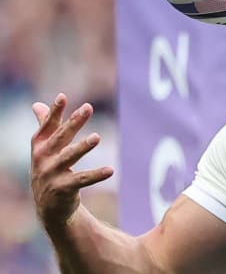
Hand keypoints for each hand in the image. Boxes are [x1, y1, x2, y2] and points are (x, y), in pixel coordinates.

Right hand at [30, 93, 113, 229]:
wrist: (48, 206)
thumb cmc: (50, 170)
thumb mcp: (44, 149)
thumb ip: (44, 127)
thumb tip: (36, 104)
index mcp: (40, 146)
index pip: (48, 126)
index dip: (54, 111)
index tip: (62, 96)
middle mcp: (43, 159)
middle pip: (61, 137)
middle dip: (74, 122)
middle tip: (88, 107)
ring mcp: (51, 174)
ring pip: (69, 157)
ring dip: (82, 147)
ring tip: (97, 137)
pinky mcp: (62, 189)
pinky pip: (81, 180)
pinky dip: (95, 175)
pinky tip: (110, 170)